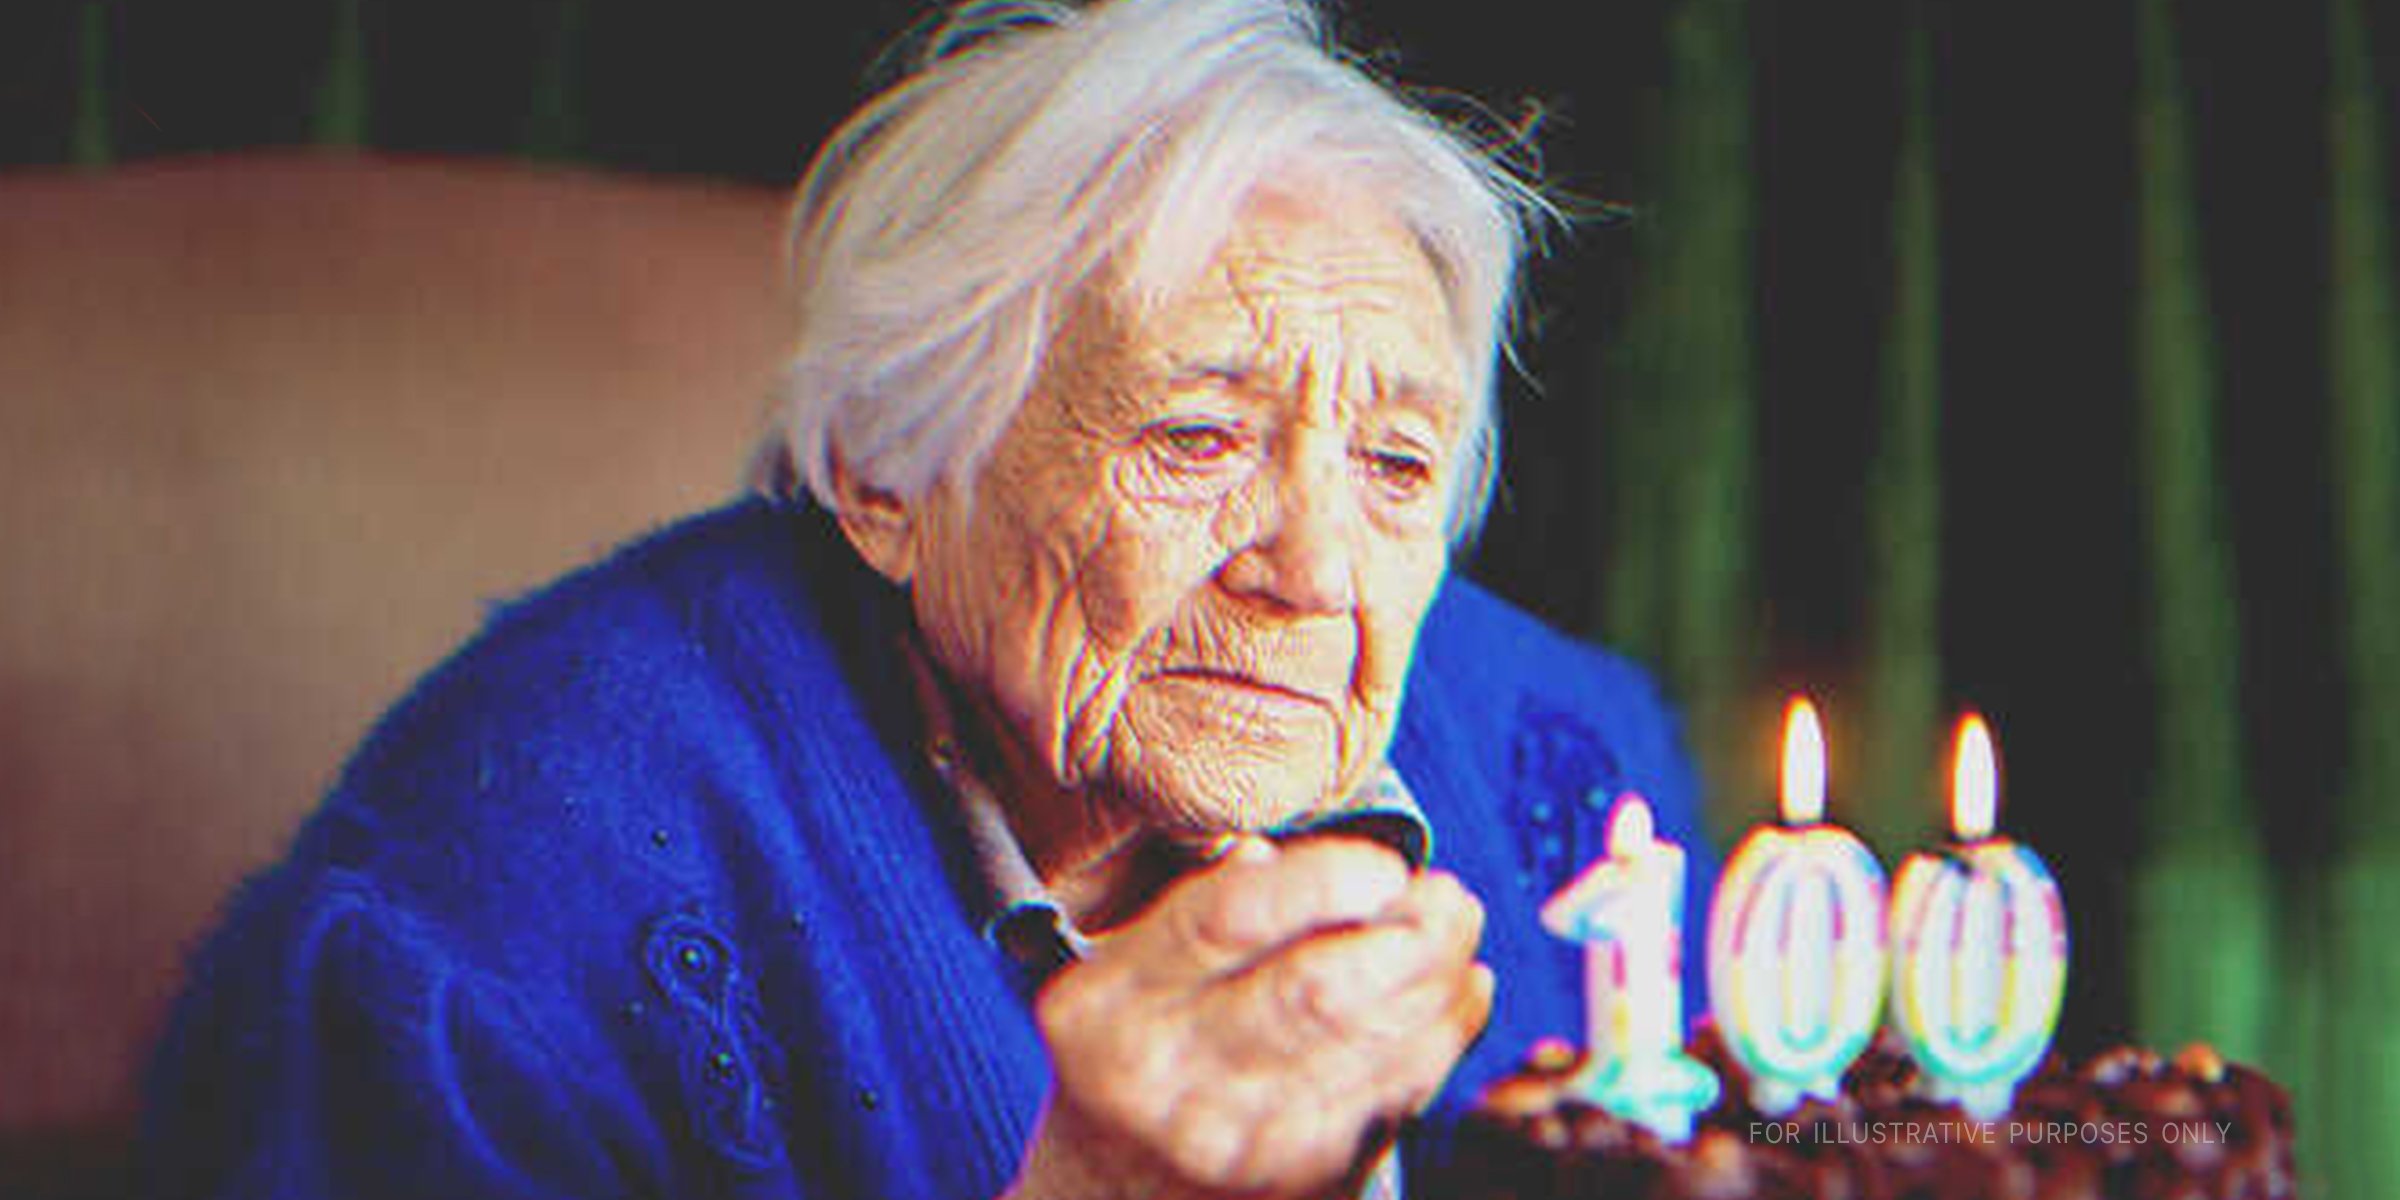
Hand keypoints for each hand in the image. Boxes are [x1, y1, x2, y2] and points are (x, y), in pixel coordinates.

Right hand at [1006, 836, 1492, 1199]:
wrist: (1099, 1196)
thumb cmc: (1130, 1050)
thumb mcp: (1127, 970)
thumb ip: (1208, 903)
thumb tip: (1297, 856)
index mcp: (1113, 1000)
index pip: (1230, 919)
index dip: (1326, 879)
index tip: (1384, 863)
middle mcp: (1167, 1078)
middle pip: (1321, 991)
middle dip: (1412, 935)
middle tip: (1448, 897)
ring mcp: (1237, 1143)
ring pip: (1376, 1046)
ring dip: (1442, 981)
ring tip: (1458, 934)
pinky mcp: (1299, 1185)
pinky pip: (1397, 1098)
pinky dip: (1442, 1037)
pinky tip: (1457, 995)